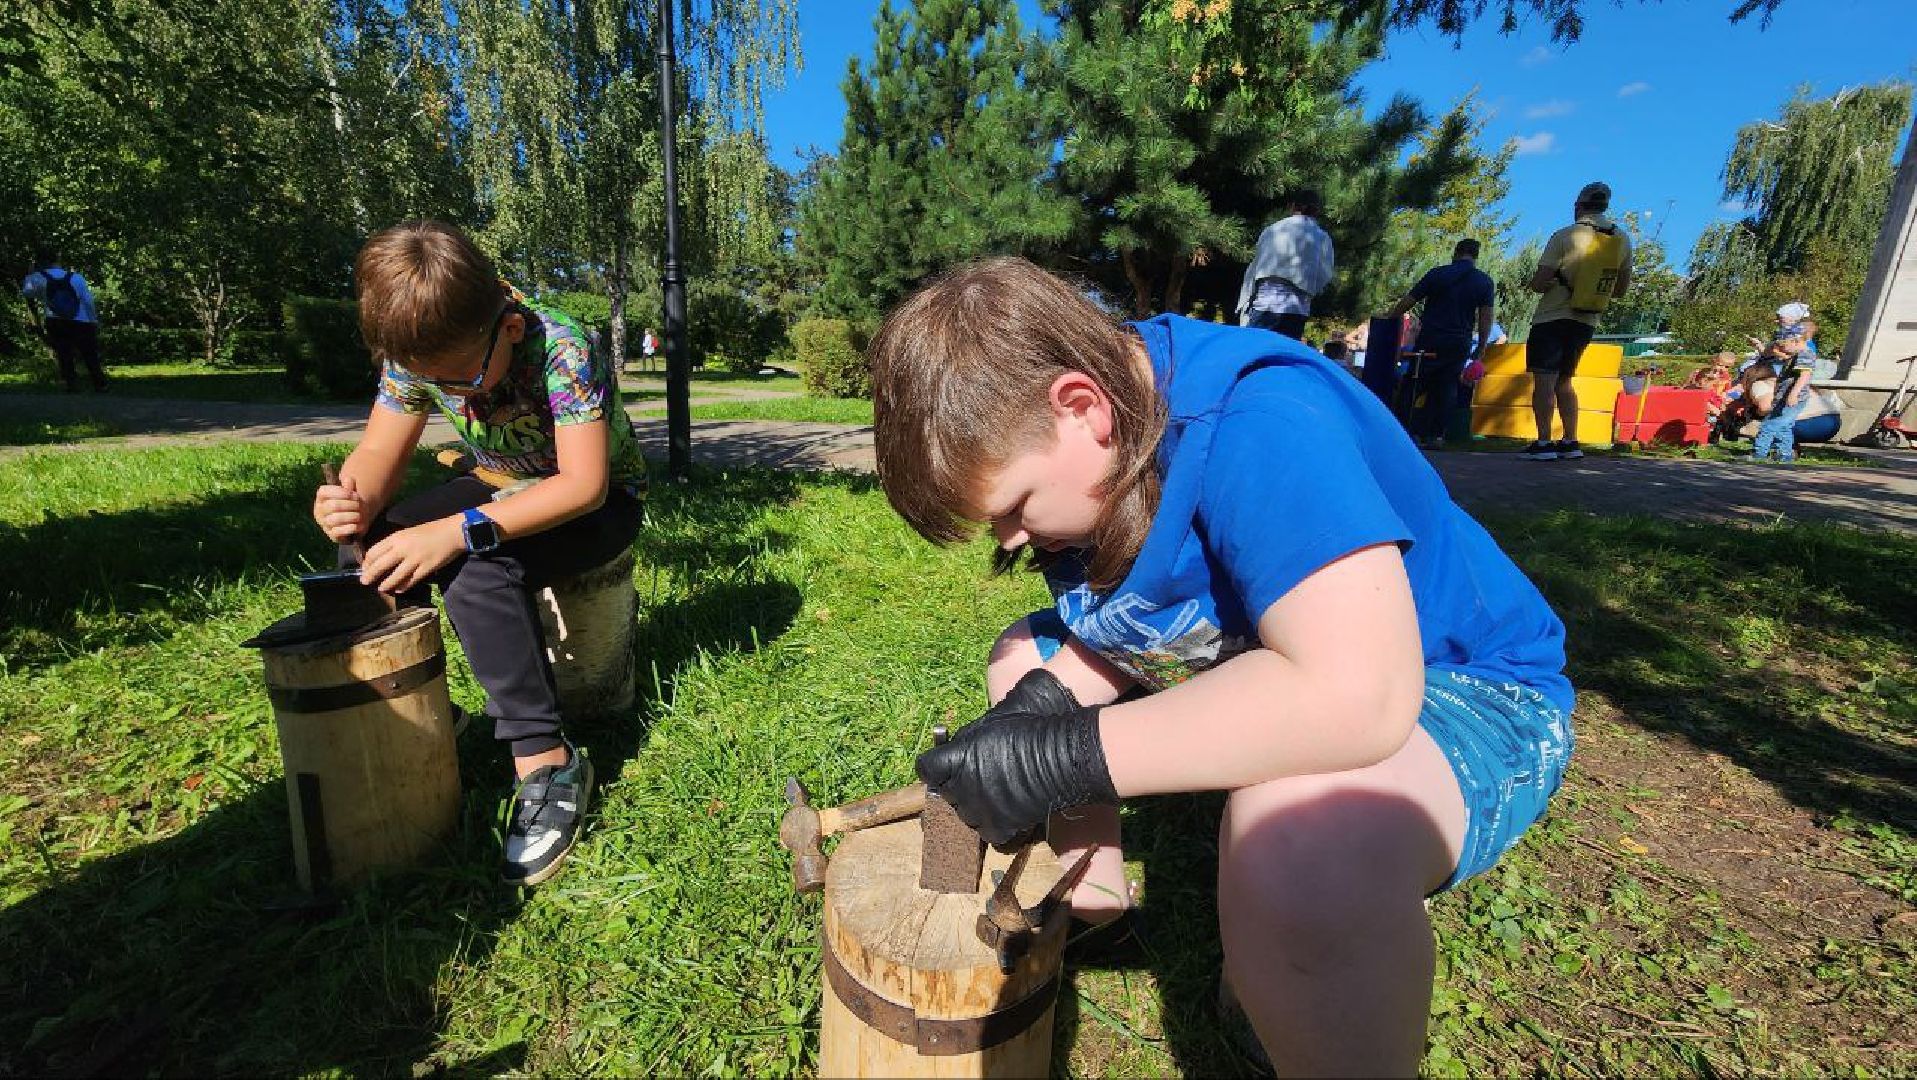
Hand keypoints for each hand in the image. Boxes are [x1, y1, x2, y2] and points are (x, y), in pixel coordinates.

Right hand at [314, 475, 365, 543]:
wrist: (355, 522)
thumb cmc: (351, 504)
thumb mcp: (350, 494)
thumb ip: (349, 486)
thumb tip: (348, 479)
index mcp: (321, 498)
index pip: (324, 492)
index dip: (340, 492)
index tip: (354, 494)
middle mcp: (319, 511)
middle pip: (333, 506)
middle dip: (350, 505)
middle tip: (361, 505)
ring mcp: (324, 524)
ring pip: (336, 519)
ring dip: (352, 516)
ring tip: (360, 515)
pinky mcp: (332, 535)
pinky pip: (339, 532)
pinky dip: (351, 528)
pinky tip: (359, 525)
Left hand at [359, 517, 465, 593]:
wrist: (452, 532)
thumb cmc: (430, 531)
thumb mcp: (408, 532)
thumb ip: (395, 543)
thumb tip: (382, 557)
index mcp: (397, 537)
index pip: (374, 552)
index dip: (367, 562)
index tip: (364, 568)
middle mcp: (403, 549)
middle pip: (380, 565)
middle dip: (370, 575)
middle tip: (364, 582)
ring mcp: (415, 560)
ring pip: (395, 576)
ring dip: (386, 584)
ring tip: (381, 588)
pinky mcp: (426, 569)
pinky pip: (411, 581)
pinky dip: (403, 587)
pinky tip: (399, 589)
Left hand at [917, 676, 1117, 844]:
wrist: (1061, 756)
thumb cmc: (1028, 730)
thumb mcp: (991, 722)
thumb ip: (967, 739)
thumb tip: (956, 745)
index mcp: (954, 758)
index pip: (926, 768)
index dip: (936, 767)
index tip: (946, 765)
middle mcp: (960, 787)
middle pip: (946, 793)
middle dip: (958, 785)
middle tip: (980, 776)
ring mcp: (977, 810)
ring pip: (965, 814)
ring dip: (975, 806)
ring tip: (996, 794)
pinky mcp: (998, 828)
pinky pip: (986, 832)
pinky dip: (995, 825)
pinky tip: (1007, 811)